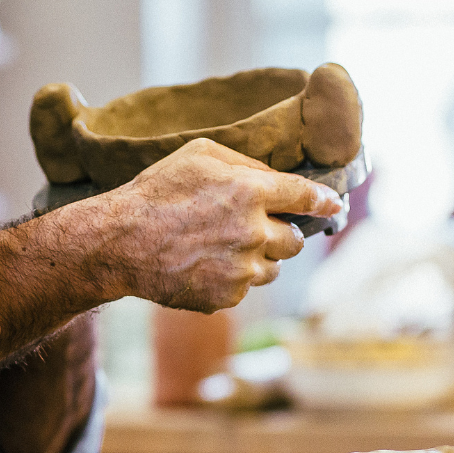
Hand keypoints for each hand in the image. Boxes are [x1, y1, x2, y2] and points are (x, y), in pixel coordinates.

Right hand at [103, 138, 342, 310]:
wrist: (118, 243)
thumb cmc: (155, 193)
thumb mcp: (197, 156)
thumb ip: (244, 164)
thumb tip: (276, 179)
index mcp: (251, 192)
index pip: (306, 197)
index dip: (325, 201)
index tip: (334, 205)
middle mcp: (255, 233)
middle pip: (294, 240)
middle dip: (279, 233)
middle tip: (249, 228)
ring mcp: (242, 269)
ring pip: (271, 268)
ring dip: (254, 258)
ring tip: (214, 247)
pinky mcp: (226, 296)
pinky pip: (243, 288)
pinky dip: (228, 278)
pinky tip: (198, 264)